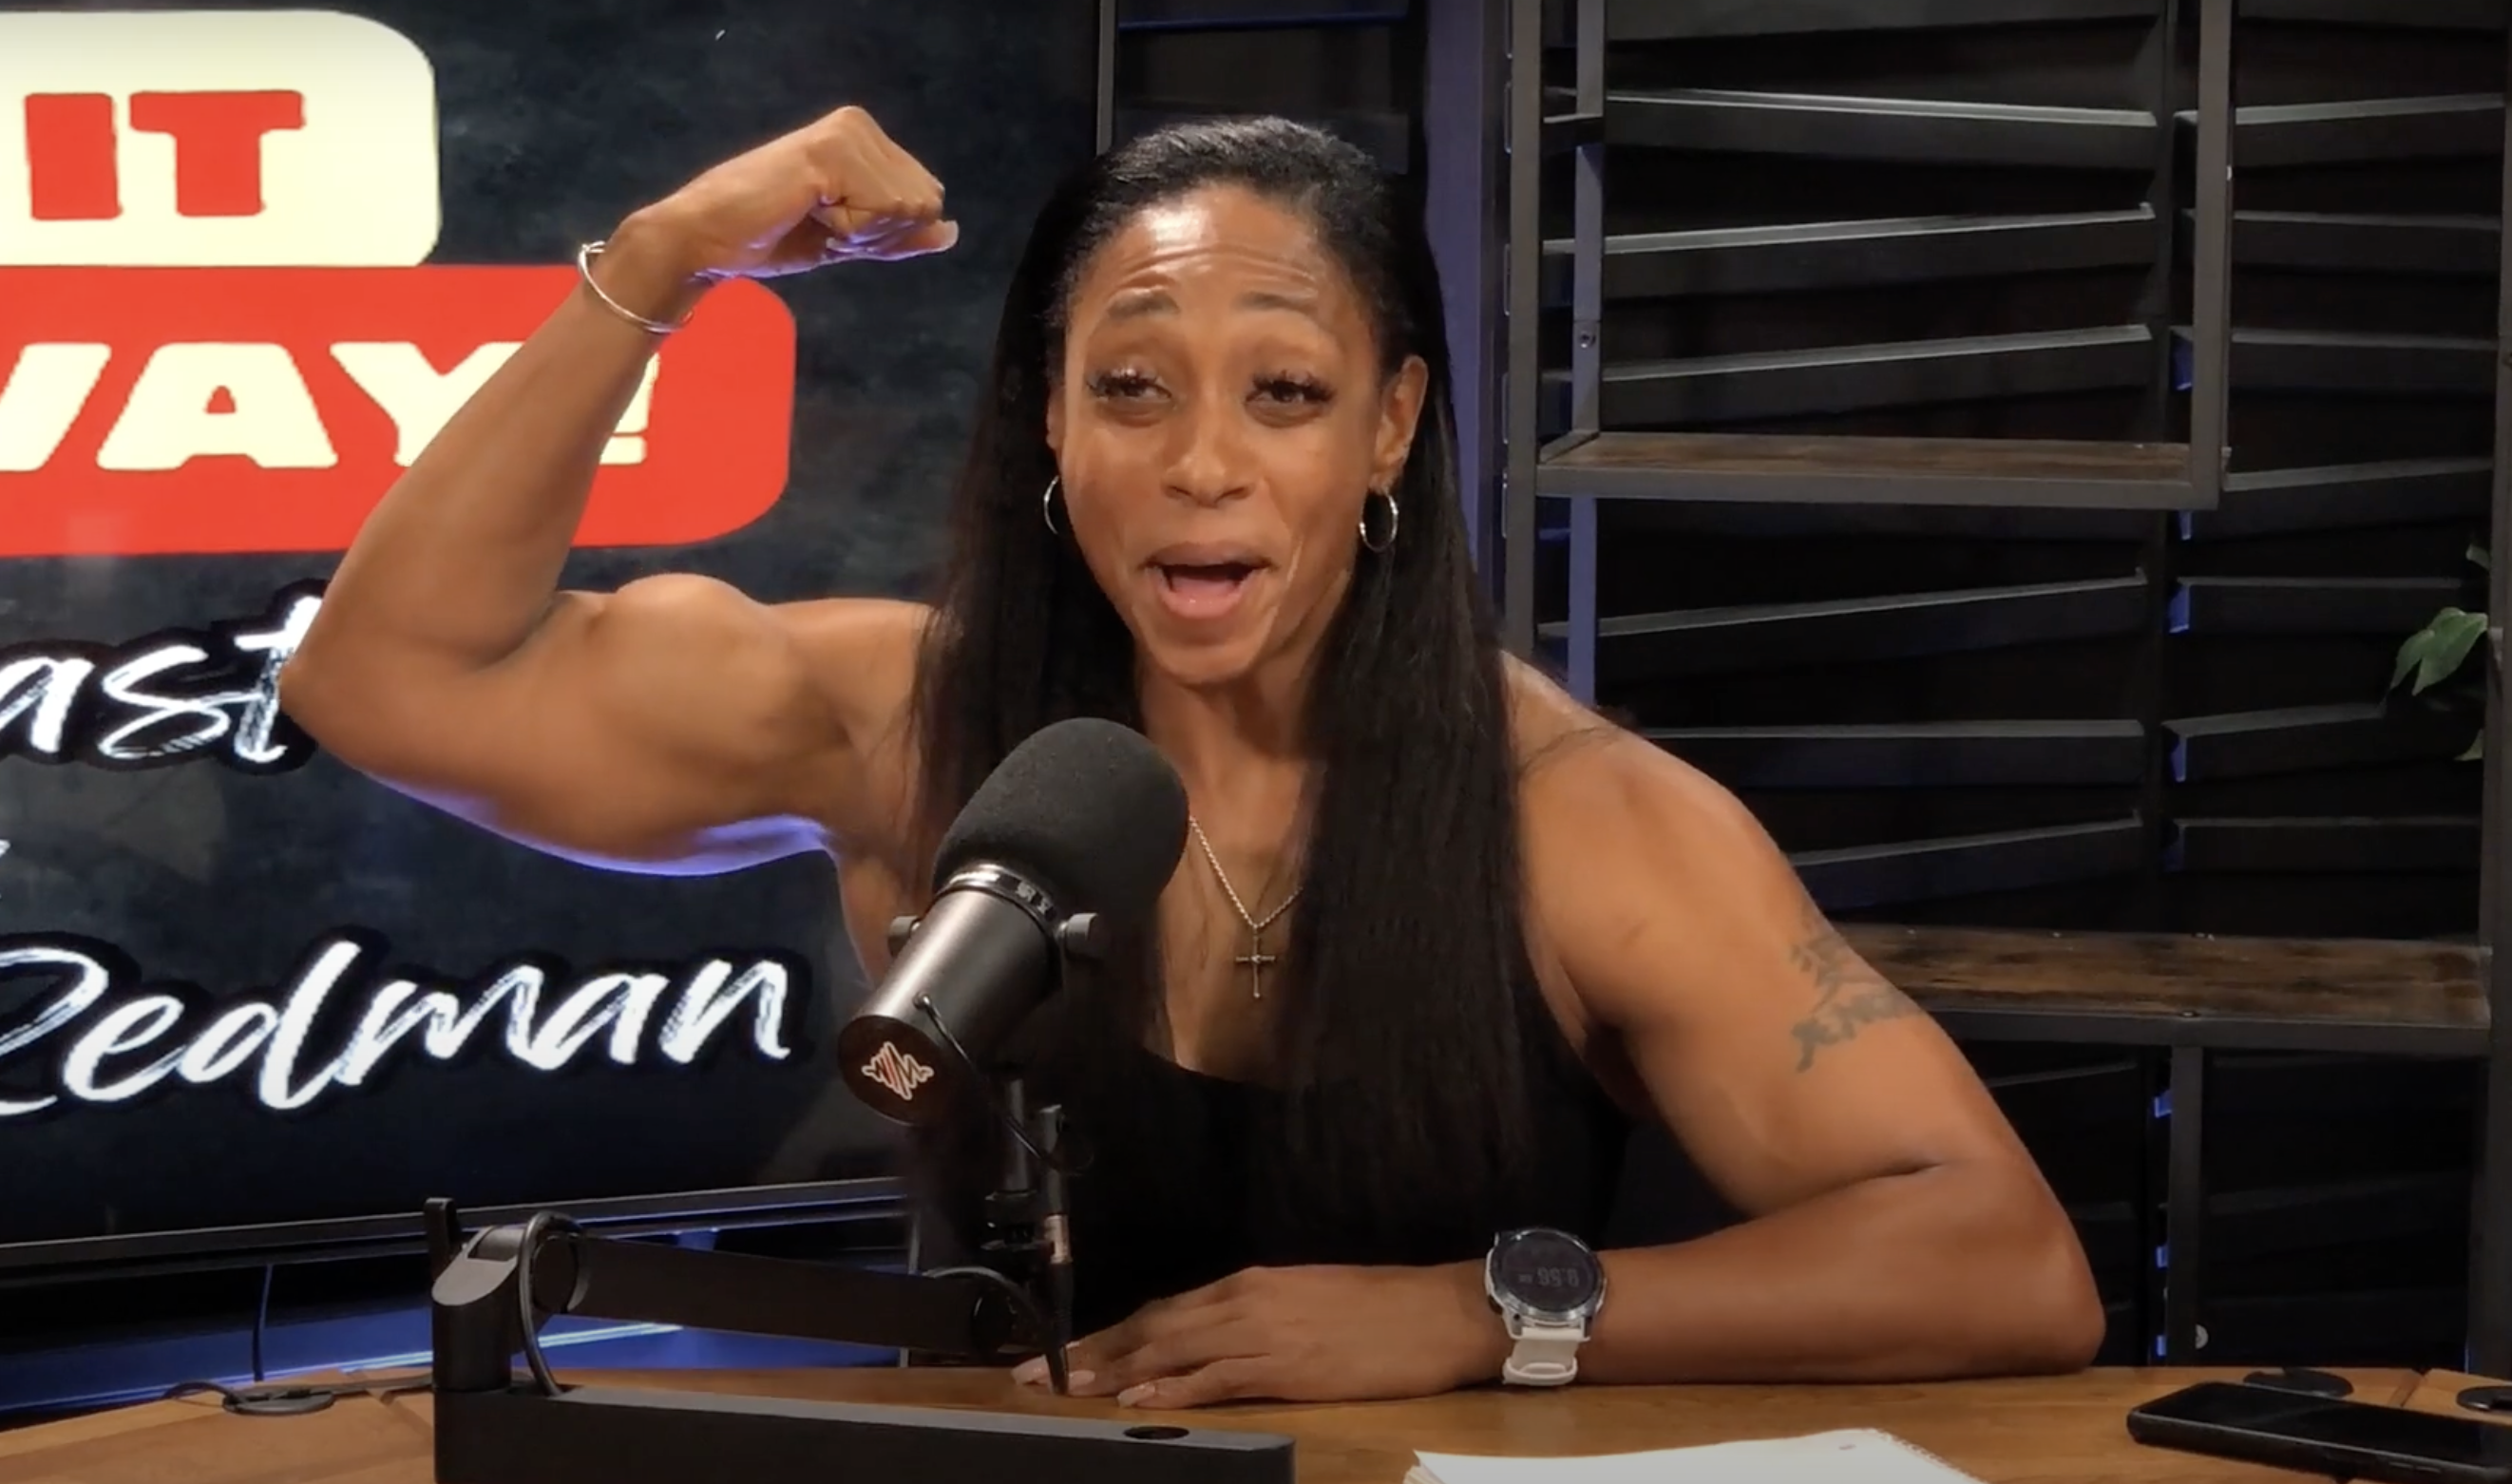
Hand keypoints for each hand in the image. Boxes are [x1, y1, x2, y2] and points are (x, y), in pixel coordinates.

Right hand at [614, 104, 956, 286]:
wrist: (708, 239)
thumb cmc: (771, 237)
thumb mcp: (851, 240)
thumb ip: (899, 234)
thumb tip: (951, 232)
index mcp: (866, 137)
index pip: (925, 200)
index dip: (884, 233)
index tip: (831, 226)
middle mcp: (860, 124)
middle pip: (923, 204)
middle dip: (876, 234)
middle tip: (818, 223)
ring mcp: (846, 133)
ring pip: (906, 209)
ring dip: (859, 233)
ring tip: (809, 216)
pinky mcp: (830, 152)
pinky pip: (880, 212)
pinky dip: (847, 231)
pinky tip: (807, 211)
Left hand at [1011, 1263, 1510, 1409]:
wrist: (1441, 1312)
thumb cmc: (1382, 1309)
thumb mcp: (1308, 1301)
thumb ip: (1256, 1318)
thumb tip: (1212, 1342)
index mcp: (1250, 1283)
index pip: (1163, 1309)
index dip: (1111, 1332)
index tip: (1064, 1352)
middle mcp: (1245, 1301)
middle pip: (1151, 1327)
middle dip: (1091, 1352)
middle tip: (1032, 1375)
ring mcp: (1263, 1334)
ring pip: (1171, 1351)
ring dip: (1114, 1371)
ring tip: (1065, 1391)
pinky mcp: (1286, 1368)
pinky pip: (1215, 1379)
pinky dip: (1171, 1389)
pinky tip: (1136, 1400)